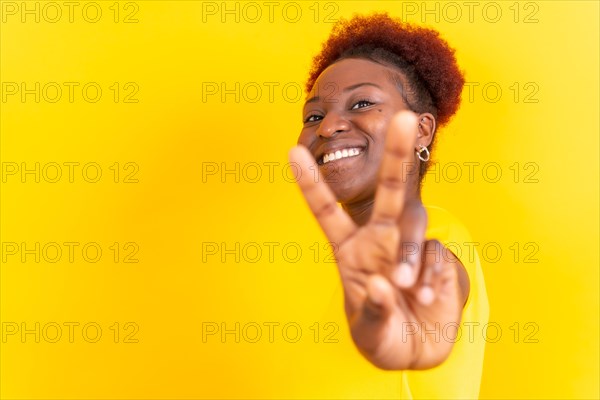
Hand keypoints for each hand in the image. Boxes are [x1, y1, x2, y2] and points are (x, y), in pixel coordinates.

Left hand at [289, 111, 463, 369]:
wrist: (417, 352)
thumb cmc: (381, 337)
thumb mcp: (368, 331)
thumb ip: (371, 308)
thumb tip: (383, 282)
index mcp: (350, 250)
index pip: (326, 211)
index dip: (311, 182)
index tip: (293, 150)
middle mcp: (380, 241)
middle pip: (389, 192)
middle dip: (397, 155)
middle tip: (402, 116)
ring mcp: (409, 249)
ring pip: (416, 233)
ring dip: (413, 264)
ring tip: (410, 296)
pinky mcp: (436, 260)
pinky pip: (436, 260)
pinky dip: (431, 281)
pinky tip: (426, 301)